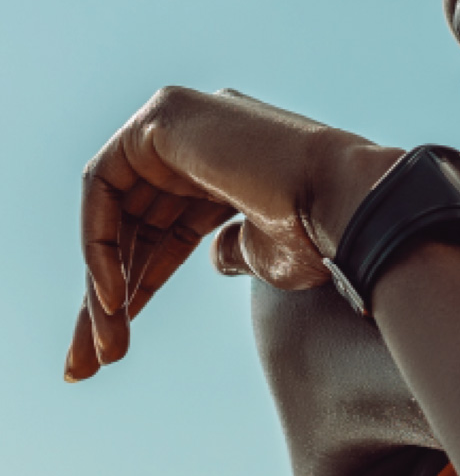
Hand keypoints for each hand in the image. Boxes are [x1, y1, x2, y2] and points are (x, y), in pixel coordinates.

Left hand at [69, 86, 396, 381]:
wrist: (353, 207)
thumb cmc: (324, 236)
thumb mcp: (268, 254)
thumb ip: (234, 250)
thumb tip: (216, 256)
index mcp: (230, 168)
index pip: (165, 230)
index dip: (141, 286)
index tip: (116, 347)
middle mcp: (202, 137)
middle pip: (133, 224)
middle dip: (107, 295)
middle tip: (92, 359)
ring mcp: (183, 120)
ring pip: (113, 212)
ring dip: (101, 283)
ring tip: (101, 347)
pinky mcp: (165, 116)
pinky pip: (104, 187)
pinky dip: (100, 244)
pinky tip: (108, 297)